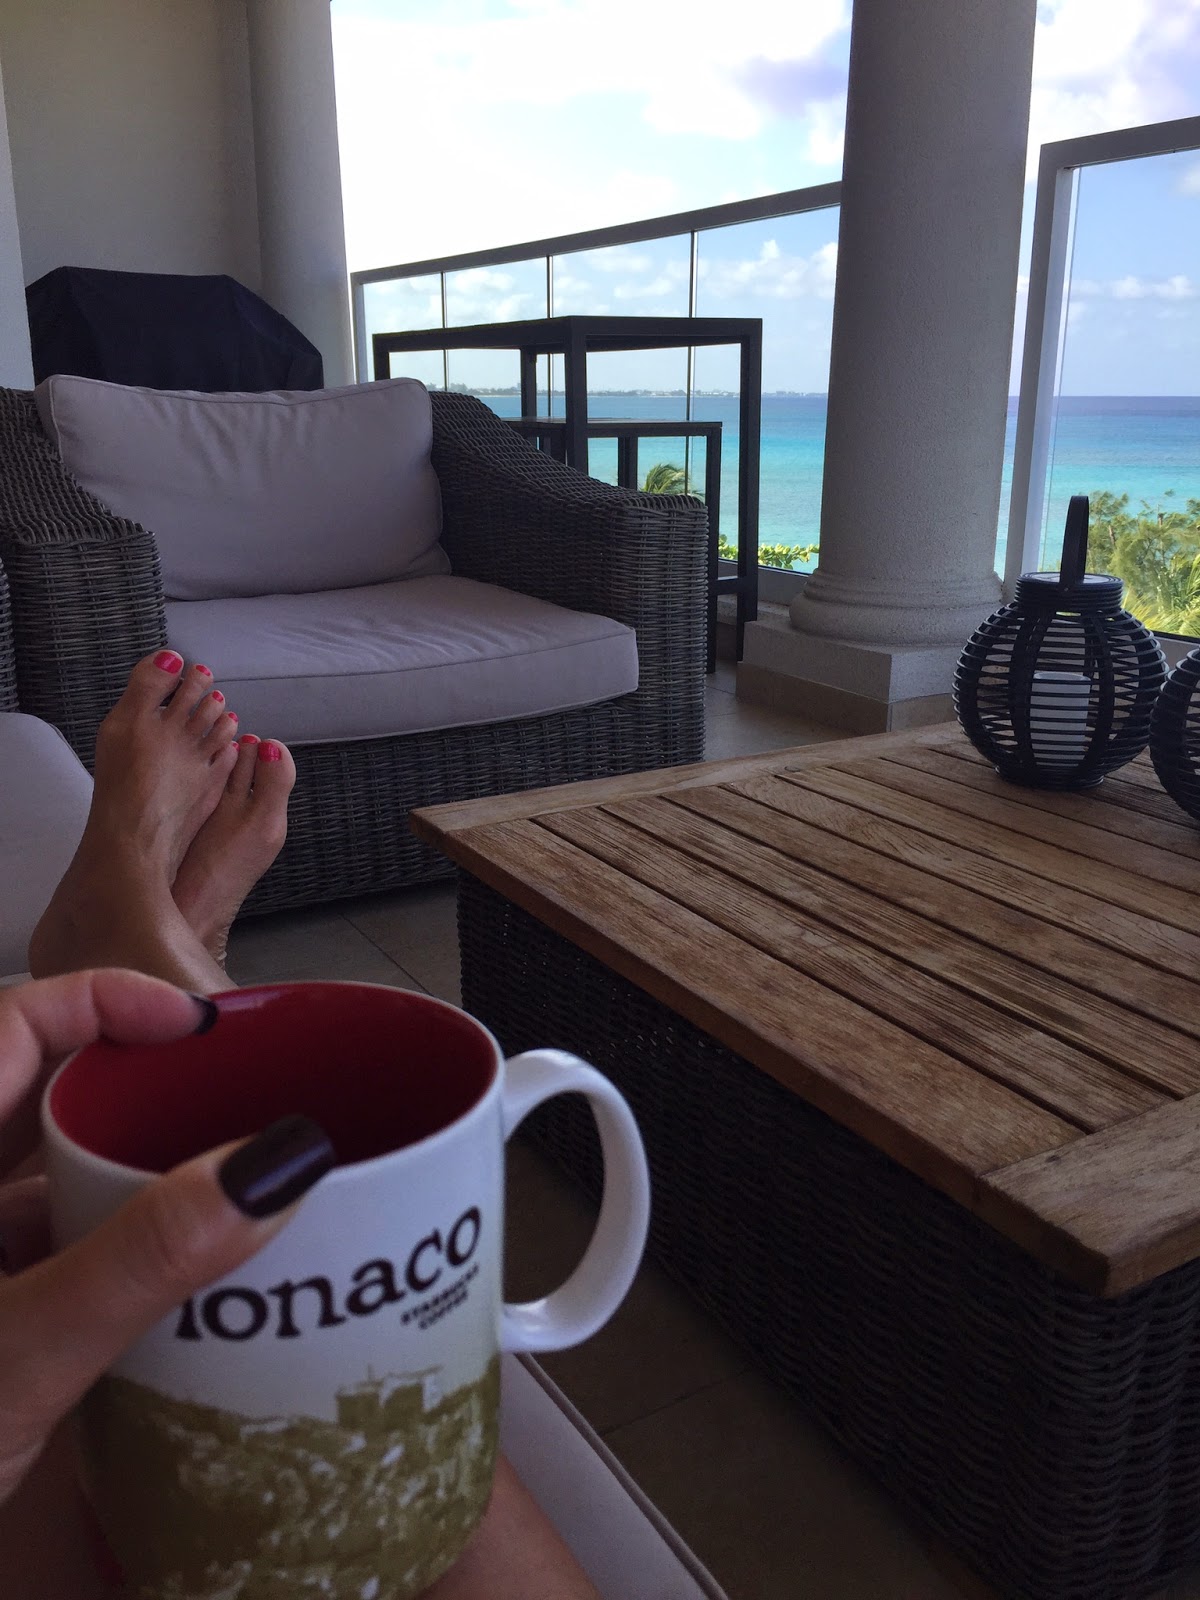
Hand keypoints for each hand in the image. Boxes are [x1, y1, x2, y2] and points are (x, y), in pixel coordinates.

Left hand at [0, 969, 331, 1505]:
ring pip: (35, 1174)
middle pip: (36, 1093)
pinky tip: (154, 1288)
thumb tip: (271, 1162)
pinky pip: (35, 1242)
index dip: (107, 999)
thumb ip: (142, 1259)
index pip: (14, 1020)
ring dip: (120, 1178)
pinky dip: (96, 1244)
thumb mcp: (22, 1353)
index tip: (197, 1026)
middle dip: (134, 1092)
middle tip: (222, 1110)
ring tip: (212, 1197)